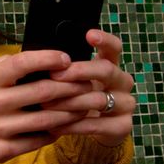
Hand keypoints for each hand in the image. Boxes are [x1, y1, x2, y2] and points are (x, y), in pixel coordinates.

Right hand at [0, 50, 92, 163]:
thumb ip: (3, 65)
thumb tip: (37, 56)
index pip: (20, 63)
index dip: (47, 58)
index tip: (65, 58)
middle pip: (41, 91)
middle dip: (70, 86)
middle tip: (87, 83)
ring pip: (46, 118)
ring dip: (71, 111)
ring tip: (84, 105)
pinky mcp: (4, 149)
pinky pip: (39, 139)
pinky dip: (57, 131)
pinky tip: (66, 125)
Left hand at [42, 29, 135, 146]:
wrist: (92, 128)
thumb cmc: (76, 96)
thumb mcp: (72, 80)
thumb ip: (63, 69)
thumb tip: (38, 59)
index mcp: (110, 65)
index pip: (114, 47)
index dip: (104, 39)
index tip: (89, 35)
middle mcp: (121, 82)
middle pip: (106, 70)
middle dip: (79, 71)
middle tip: (55, 75)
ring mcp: (125, 104)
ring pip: (100, 99)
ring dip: (70, 102)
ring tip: (46, 104)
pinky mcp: (122, 126)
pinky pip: (97, 125)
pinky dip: (73, 125)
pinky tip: (55, 125)